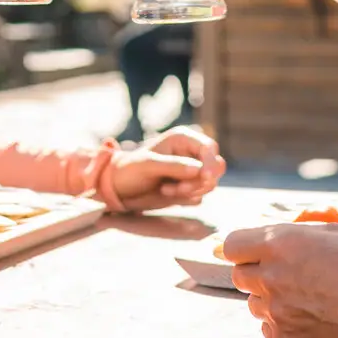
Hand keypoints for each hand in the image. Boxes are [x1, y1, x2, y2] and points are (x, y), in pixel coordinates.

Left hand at [110, 125, 225, 209]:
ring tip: (166, 190)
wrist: (121, 188)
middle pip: (216, 166)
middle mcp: (191, 153)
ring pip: (210, 183)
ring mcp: (192, 171)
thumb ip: (174, 166)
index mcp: (183, 139)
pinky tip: (168, 193)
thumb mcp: (149, 165)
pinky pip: (200, 194)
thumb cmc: (131, 169)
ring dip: (191, 190)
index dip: (211, 163)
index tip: (206, 178)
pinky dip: (187, 198)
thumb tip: (200, 170)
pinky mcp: (189, 187)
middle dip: (201, 181)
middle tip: (178, 189)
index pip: (209, 148)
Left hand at [221, 223, 337, 337]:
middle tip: (287, 275)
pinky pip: (268, 327)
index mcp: (280, 244)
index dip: (244, 248)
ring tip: (307, 296)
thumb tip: (264, 240)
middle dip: (257, 273)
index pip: (232, 245)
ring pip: (254, 303)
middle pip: (239, 275)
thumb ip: (290, 235)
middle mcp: (271, 276)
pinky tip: (311, 316)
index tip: (255, 252)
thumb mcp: (330, 233)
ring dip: (270, 299)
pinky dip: (282, 323)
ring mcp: (276, 311)